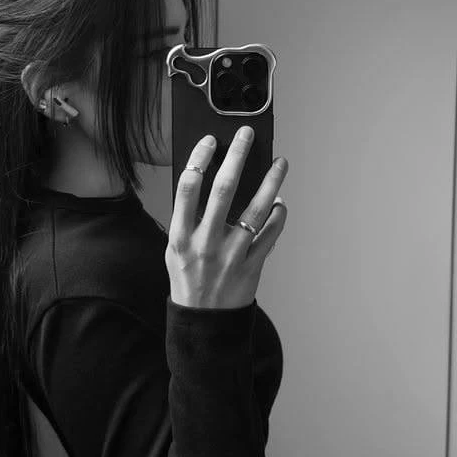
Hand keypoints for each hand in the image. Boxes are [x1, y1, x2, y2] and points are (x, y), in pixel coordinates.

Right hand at [165, 127, 287, 309]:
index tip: (210, 140)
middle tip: (246, 135)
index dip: (199, 159)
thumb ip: (187, 219)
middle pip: (224, 189)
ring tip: (281, 163)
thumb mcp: (175, 249)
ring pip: (256, 210)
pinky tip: (280, 202)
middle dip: (237, 156)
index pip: (188, 188)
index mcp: (181, 236)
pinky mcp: (252, 265)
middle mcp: (206, 243)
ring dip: (271, 183)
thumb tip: (208, 181)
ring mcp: (231, 254)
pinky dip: (279, 216)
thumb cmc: (188, 279)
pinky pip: (271, 234)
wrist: (204, 322)